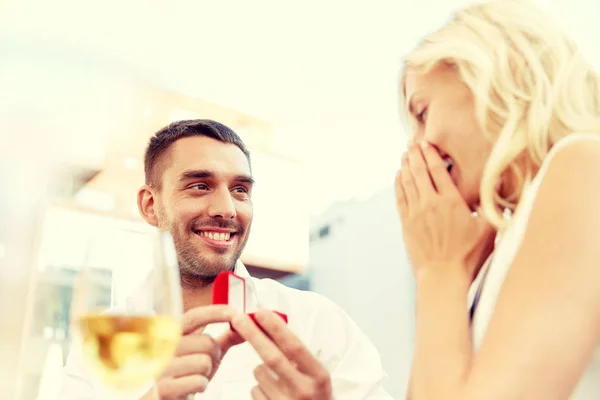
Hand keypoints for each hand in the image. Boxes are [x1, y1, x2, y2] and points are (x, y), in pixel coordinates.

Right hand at [151, 305, 243, 399]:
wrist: (168, 397)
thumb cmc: (188, 373)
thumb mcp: (205, 353)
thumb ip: (223, 339)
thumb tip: (245, 324)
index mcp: (172, 334)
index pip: (193, 317)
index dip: (215, 313)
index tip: (234, 313)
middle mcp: (164, 347)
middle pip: (207, 342)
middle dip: (215, 354)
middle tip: (207, 363)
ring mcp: (162, 367)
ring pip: (204, 362)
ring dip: (207, 372)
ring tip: (196, 375)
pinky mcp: (164, 387)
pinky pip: (199, 382)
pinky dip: (201, 385)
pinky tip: (191, 388)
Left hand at [231, 310, 331, 399]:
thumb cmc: (315, 395)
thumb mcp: (316, 375)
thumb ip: (298, 355)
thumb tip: (271, 326)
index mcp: (319, 376)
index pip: (295, 346)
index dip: (276, 328)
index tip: (261, 313)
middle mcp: (304, 390)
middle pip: (272, 358)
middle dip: (253, 335)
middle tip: (238, 319)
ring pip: (259, 373)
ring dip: (260, 367)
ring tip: (275, 376)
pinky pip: (255, 390)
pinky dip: (258, 385)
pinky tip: (272, 392)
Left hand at [395, 141, 494, 279]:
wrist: (443, 276)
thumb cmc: (468, 255)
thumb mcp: (488, 230)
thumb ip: (492, 207)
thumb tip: (501, 190)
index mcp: (451, 201)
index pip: (437, 170)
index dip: (430, 154)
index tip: (426, 143)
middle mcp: (430, 203)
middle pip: (419, 172)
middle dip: (415, 155)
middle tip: (412, 143)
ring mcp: (416, 213)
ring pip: (407, 182)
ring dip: (405, 166)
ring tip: (405, 154)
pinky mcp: (406, 223)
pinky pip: (400, 198)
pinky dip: (398, 184)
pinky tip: (398, 176)